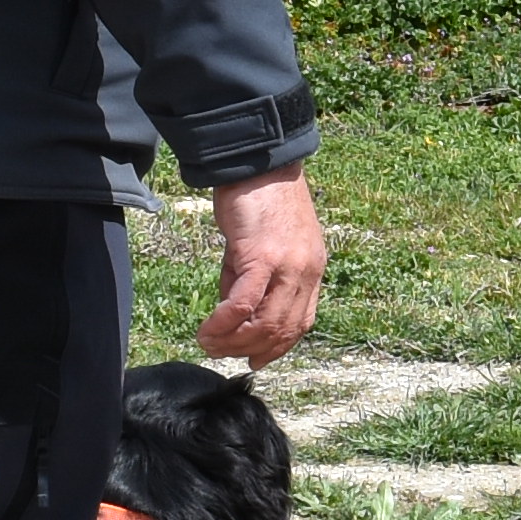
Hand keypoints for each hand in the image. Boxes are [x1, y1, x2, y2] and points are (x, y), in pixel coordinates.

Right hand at [196, 163, 324, 365]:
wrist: (258, 160)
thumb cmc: (260, 196)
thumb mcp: (264, 246)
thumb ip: (253, 280)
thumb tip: (233, 312)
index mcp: (312, 269)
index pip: (300, 322)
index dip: (276, 347)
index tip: (254, 359)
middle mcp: (306, 271)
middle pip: (282, 330)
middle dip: (249, 350)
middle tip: (221, 352)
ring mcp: (288, 265)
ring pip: (264, 323)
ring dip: (233, 341)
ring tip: (209, 343)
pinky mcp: (262, 256)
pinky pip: (243, 304)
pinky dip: (224, 323)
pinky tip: (208, 329)